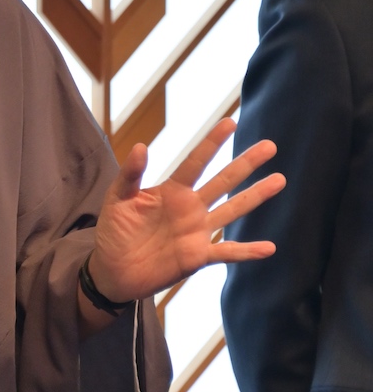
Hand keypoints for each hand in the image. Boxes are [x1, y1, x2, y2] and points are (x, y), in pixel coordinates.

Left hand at [89, 118, 284, 303]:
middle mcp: (190, 208)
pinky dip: (247, 251)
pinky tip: (269, 248)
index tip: (230, 122)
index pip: (195, 163)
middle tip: (269, 146)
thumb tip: (141, 146)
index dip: (211, 143)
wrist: (113, 269)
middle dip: (245, 163)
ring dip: (255, 196)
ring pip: (232, 210)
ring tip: (279, 180)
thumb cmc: (115, 231)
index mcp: (172, 191)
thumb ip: (130, 175)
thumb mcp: (117, 200)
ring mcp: (197, 231)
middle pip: (223, 181)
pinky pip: (227, 252)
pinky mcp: (198, 256)